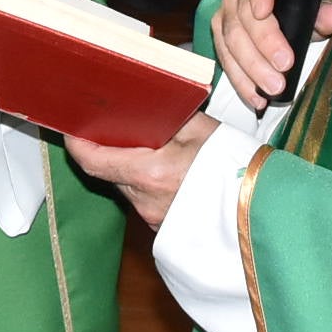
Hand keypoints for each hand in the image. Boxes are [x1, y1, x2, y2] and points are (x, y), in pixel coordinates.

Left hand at [65, 110, 219, 229]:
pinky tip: (165, 169)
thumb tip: (148, 104)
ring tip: (148, 146)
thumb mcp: (200, 128)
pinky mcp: (165, 228)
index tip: (72, 129)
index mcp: (149, 173)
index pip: (94, 161)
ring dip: (131, 167)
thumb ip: (168, 116)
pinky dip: (147, 183)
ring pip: (128, 188)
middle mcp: (145, 201)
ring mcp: (154, 218)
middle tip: (116, 126)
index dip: (77, 144)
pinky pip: (145, 201)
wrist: (259, 205)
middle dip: (110, 151)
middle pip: (111, 173)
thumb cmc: (234, 165)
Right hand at [211, 0, 331, 111]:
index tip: (263, 12)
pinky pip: (225, 57)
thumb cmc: (303, 1)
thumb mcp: (321, 1)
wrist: (287, 6)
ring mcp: (228, 9)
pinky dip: (240, 80)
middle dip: (262, 45)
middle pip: (244, 14)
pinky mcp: (221, 31)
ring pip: (231, 38)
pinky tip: (256, 96)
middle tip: (283, 69)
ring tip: (272, 89)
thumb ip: (328, 10)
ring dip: (251, 68)